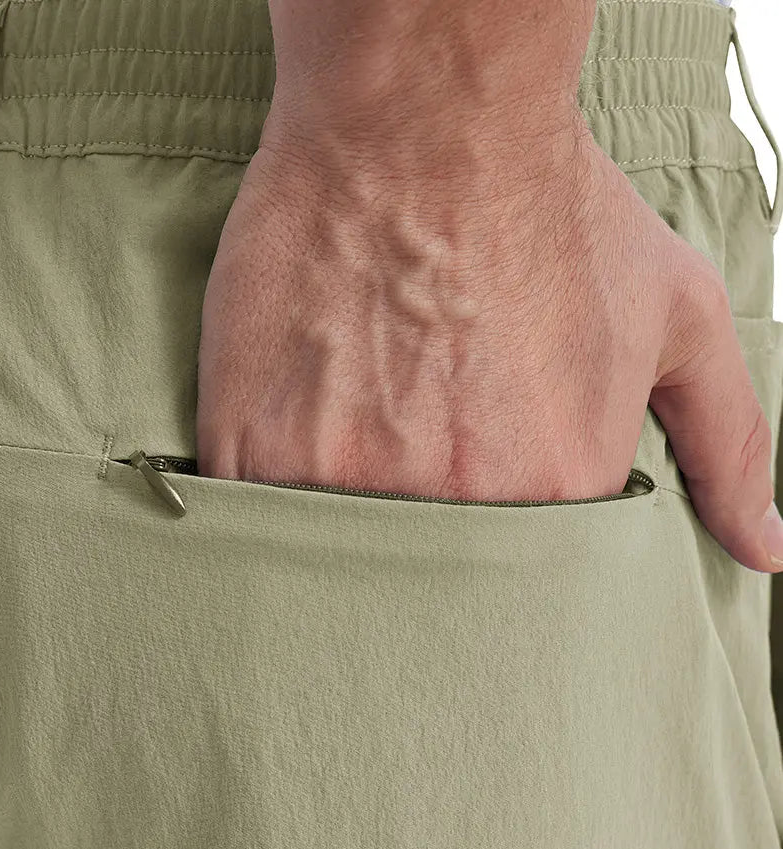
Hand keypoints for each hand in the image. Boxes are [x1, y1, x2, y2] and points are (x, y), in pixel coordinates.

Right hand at [196, 103, 782, 574]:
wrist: (423, 116)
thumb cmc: (548, 207)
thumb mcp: (677, 315)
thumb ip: (732, 445)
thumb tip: (766, 549)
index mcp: (552, 490)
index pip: (528, 594)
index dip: (506, 563)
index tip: (487, 525)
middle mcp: (448, 503)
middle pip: (430, 599)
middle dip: (428, 566)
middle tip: (419, 487)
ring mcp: (338, 480)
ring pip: (339, 572)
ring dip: (348, 546)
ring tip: (362, 461)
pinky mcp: (250, 448)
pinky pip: (256, 528)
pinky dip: (273, 514)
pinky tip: (298, 455)